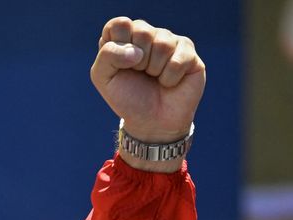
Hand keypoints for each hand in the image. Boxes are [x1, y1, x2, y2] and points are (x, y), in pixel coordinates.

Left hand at [91, 17, 204, 144]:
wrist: (151, 122)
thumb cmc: (127, 98)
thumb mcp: (103, 77)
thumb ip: (107, 55)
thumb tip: (136, 51)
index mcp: (124, 36)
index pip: (119, 24)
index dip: (119, 46)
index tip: (121, 65)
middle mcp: (147, 34)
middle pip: (142, 30)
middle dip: (138, 60)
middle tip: (140, 73)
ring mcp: (170, 41)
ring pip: (162, 44)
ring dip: (154, 69)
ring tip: (154, 78)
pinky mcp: (189, 53)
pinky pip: (179, 58)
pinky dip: (170, 77)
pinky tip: (169, 82)